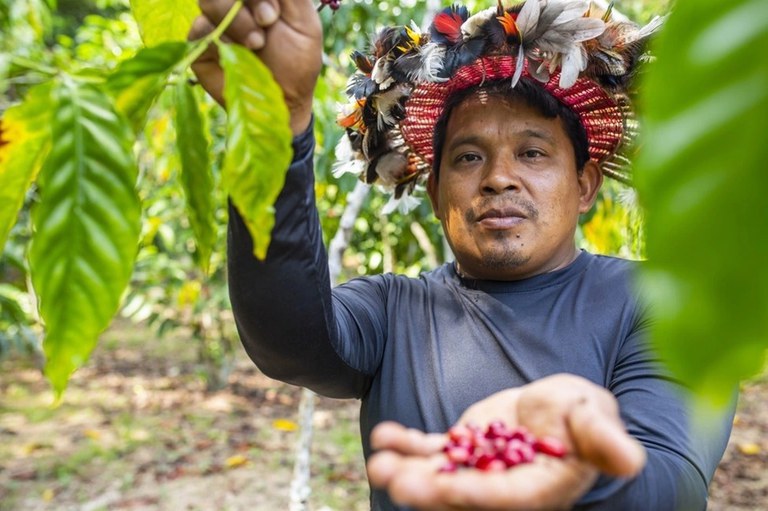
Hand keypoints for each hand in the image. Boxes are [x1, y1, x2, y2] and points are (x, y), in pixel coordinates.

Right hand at [189, 0, 322, 133]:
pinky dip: (223, 41)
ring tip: (255, 45)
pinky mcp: (199, 44)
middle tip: (266, 23)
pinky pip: (200, 29)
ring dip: (236, 21)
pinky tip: (238, 56)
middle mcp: (232, 4)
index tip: (273, 14)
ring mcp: (213, 21)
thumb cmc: (297, 61)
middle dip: (248, 1)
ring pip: (208, 0)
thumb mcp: (304, 21)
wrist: (285, 101)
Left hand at [366, 374, 645, 510]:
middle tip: (394, 480)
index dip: (476, 492)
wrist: (559, 404)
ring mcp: (478, 468)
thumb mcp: (594, 415)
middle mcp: (504, 485)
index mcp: (540, 485)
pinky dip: (408, 444)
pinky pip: (432, 450)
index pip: (507, 495)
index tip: (445, 487)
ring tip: (378, 463)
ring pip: (440, 473)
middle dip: (429, 489)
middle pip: (464, 492)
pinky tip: (384, 437)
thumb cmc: (583, 410)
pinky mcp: (463, 448)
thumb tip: (630, 458)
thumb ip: (604, 437)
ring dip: (409, 470)